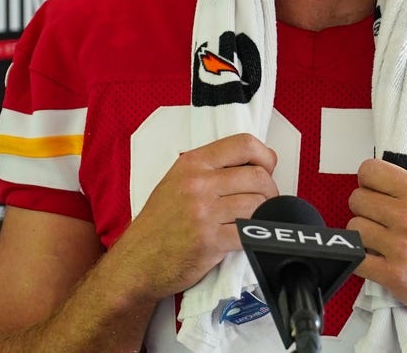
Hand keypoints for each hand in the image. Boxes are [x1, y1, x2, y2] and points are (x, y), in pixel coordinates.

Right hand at [113, 133, 278, 300]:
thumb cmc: (158, 224)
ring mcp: (203, 212)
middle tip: (264, 202)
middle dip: (269, 190)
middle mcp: (198, 183)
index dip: (264, 156)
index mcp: (193, 163)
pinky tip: (245, 237)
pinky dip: (254, 235)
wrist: (136, 262)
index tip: (266, 169)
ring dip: (264, 215)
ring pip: (258, 204)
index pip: (244, 144)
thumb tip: (253, 165)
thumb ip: (211, 170)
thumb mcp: (177, 182)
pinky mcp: (210, 241)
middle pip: (257, 176)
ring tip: (254, 221)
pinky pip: (249, 232)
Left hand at [346, 158, 406, 327]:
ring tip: (377, 240)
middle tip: (377, 218)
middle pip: (357, 199)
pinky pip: (356, 259)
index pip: (370, 171)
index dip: (368, 180)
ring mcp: (399, 247)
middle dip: (365, 208)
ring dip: (362, 234)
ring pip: (354, 228)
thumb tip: (393, 181)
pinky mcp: (392, 276)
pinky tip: (374, 258)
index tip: (374, 189)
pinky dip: (360, 259)